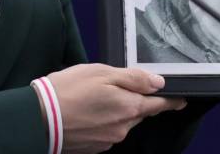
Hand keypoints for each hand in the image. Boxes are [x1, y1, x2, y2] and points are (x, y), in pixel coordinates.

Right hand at [40, 63, 185, 153]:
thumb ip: (133, 78)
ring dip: (116, 110)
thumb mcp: (102, 73)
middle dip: (135, 101)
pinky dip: (103, 121)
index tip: (180, 99)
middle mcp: (124, 128)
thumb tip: (158, 82)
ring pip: (123, 122)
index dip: (170, 100)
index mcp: (129, 107)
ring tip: (95, 98)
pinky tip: (87, 112)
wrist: (39, 118)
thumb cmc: (68, 91)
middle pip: (139, 112)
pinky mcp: (96, 147)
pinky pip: (108, 131)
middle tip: (117, 87)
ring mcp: (109, 140)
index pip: (159, 105)